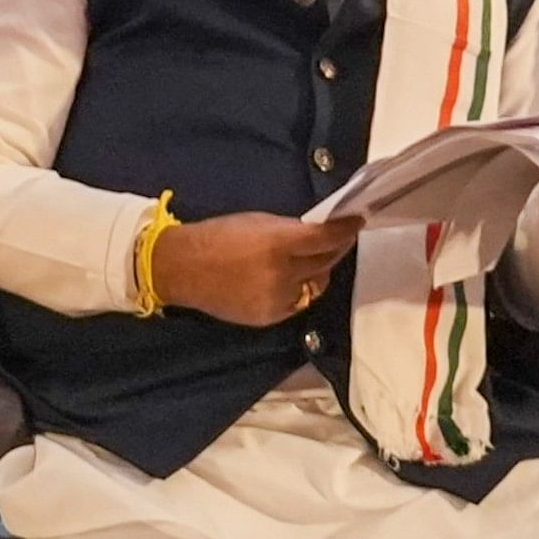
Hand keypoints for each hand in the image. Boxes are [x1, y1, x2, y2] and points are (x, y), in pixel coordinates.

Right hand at [150, 211, 360, 326]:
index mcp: (277, 243)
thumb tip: (315, 236)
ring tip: (316, 259)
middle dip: (337, 248)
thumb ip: (288, 231)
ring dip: (319, 271)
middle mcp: (282, 274)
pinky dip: (300, 289)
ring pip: (315, 286)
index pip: (325, 238)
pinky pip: (298, 302)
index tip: (357, 221)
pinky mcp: (271, 317)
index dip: (345, 230)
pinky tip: (293, 279)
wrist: (182, 269)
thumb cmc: (216, 236)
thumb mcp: (255, 222)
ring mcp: (278, 299)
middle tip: (342, 238)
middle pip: (325, 262)